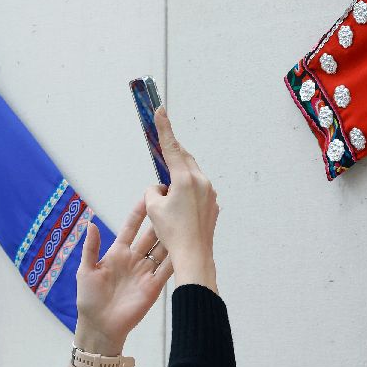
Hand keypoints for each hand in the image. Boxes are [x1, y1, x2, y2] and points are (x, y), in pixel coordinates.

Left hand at [74, 197, 175, 353]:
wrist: (100, 326)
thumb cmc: (89, 298)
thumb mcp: (86, 270)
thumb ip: (91, 248)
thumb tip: (91, 223)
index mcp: (118, 252)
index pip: (131, 227)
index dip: (139, 212)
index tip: (148, 195)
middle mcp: (135, 259)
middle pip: (150, 235)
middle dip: (161, 220)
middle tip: (172, 203)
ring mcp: (146, 272)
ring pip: (162, 249)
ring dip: (171, 236)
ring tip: (183, 220)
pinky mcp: (154, 286)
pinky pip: (167, 269)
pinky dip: (176, 258)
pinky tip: (185, 246)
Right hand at [143, 109, 218, 290]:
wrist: (194, 255)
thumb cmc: (172, 233)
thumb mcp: (153, 208)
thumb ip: (153, 190)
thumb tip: (160, 188)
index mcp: (185, 179)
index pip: (171, 147)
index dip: (163, 128)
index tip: (160, 111)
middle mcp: (201, 181)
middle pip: (184, 159)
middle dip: (172, 153)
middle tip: (161, 146)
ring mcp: (210, 192)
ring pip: (192, 175)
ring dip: (179, 176)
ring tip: (167, 190)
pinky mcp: (213, 204)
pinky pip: (198, 190)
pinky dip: (187, 191)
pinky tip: (179, 205)